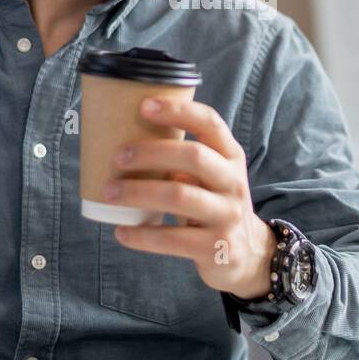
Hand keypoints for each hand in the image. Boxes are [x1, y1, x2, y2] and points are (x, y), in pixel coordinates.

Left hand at [104, 97, 277, 299]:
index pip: (210, 123)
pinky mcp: (216, 247)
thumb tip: (125, 139)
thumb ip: (184, 158)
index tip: (144, 106)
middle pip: (194, 157)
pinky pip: (173, 239)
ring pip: (180, 196)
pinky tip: (122, 232)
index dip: (179, 110)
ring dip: (138, 192)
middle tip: (118, 157)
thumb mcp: (213, 176)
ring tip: (110, 193)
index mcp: (231, 157)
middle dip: (151, 153)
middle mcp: (233, 182)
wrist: (248, 253)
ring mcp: (228, 216)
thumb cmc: (215, 204)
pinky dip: (143, 235)